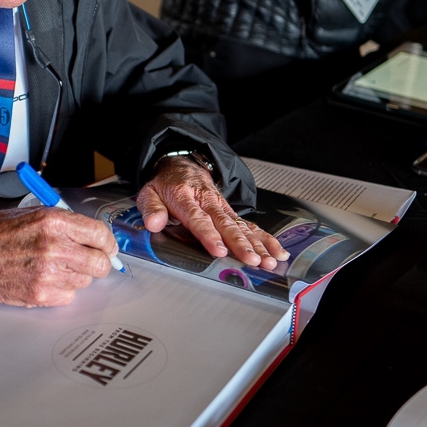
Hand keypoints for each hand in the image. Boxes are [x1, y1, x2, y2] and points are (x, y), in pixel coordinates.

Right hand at [0, 207, 117, 306]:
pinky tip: (44, 279)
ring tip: (54, 267)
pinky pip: (68, 296)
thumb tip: (95, 237)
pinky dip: (61, 290)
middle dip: (98, 262)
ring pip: (85, 281)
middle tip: (88, 261)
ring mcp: (48, 274)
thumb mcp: (33, 213)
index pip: (101, 235)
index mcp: (54, 222)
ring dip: (76, 276)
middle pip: (100, 264)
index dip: (107, 243)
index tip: (105, 247)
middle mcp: (55, 247)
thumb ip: (66, 224)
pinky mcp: (40, 294)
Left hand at [135, 158, 290, 269]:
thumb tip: (154, 223)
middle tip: (252, 260)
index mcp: (186, 198)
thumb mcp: (149, 192)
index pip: (199, 219)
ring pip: (242, 226)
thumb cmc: (167, 185)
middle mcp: (208, 202)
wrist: (183, 166)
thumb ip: (151, 209)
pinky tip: (276, 252)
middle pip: (227, 225)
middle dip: (241, 244)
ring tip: (268, 261)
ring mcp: (223, 207)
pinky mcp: (232, 213)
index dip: (209, 235)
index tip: (218, 250)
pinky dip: (266, 239)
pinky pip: (251, 226)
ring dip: (257, 244)